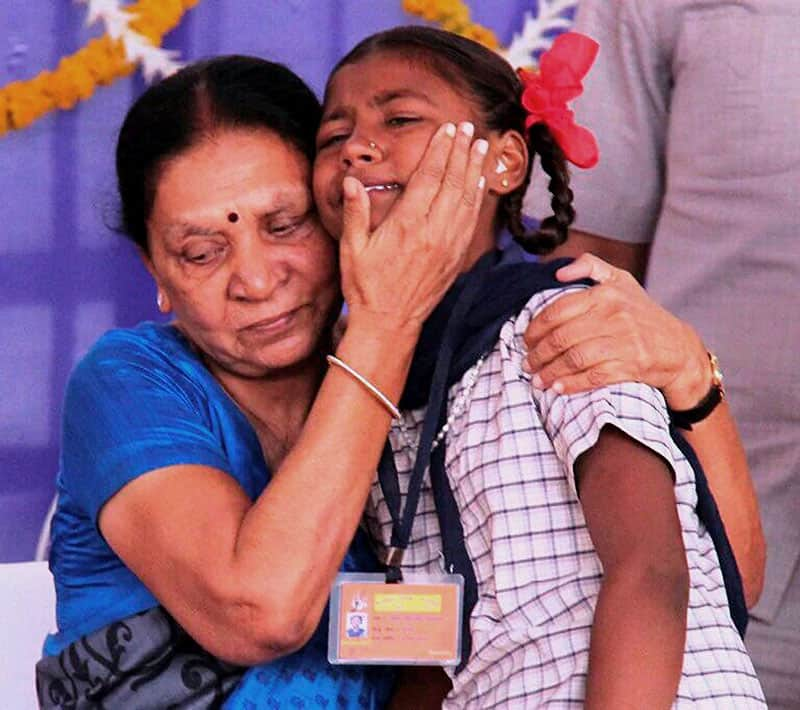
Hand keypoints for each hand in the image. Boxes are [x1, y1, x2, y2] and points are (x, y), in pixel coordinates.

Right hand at [339, 122, 487, 334]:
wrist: (390, 323)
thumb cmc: (366, 287)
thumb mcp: (352, 249)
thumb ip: (355, 213)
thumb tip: (352, 182)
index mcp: (407, 225)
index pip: (429, 177)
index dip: (440, 150)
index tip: (447, 129)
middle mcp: (432, 232)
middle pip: (452, 182)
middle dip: (461, 151)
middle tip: (467, 128)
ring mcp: (448, 245)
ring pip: (466, 199)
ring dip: (474, 170)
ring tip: (480, 146)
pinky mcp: (456, 258)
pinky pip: (471, 221)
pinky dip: (476, 198)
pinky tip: (479, 183)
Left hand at [524, 253, 710, 408]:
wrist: (677, 347)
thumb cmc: (642, 313)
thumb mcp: (620, 280)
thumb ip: (590, 266)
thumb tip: (558, 273)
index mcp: (605, 294)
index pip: (558, 311)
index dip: (536, 328)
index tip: (526, 340)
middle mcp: (613, 316)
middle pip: (562, 338)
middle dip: (539, 354)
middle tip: (527, 363)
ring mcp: (623, 342)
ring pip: (574, 358)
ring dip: (550, 372)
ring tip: (537, 380)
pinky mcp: (631, 365)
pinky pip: (593, 376)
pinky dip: (571, 384)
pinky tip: (558, 388)